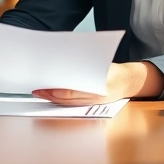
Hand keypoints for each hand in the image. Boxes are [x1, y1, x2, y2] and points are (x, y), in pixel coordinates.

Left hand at [33, 62, 163, 105]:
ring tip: (39, 92)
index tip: (42, 88)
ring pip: (66, 103)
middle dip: (49, 95)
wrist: (128, 81)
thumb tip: (63, 59)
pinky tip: (51, 94)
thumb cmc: (112, 71)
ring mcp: (91, 104)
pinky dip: (59, 100)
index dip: (54, 92)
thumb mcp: (100, 65)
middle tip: (35, 90)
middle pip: (65, 100)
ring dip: (52, 99)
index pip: (70, 93)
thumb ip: (83, 65)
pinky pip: (71, 104)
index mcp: (96, 89)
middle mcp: (92, 99)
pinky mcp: (89, 104)